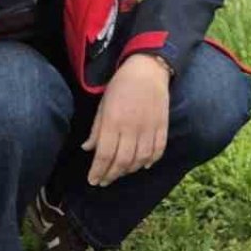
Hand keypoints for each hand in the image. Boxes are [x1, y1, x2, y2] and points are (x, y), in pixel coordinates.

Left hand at [82, 54, 170, 186]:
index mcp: (113, 122)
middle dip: (111, 175)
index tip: (93, 180)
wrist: (148, 69)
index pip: (105, 155)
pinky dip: (151, 161)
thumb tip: (88, 149)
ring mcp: (149, 128)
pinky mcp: (162, 125)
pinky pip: (158, 150)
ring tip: (121, 173)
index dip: (98, 171)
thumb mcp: (103, 105)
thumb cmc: (120, 86)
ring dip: (129, 170)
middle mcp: (132, 128)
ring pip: (140, 159)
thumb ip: (96, 129)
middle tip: (104, 181)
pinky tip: (143, 165)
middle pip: (122, 161)